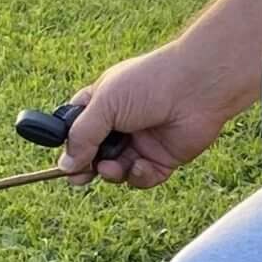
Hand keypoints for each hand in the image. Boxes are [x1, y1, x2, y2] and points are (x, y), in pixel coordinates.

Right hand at [59, 43, 245, 188]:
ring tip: (111, 168)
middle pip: (94, 155)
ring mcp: (143, 141)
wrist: (198, 87)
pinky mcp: (164, 157)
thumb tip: (65, 165)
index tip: (63, 161)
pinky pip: (143, 178)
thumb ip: (81, 135)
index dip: (70, 145)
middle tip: (80, 177)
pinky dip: (138, 176)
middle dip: (86, 168)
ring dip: (111, 174)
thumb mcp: (105, 104)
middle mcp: (122, 123)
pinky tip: (141, 166)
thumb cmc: (150, 83)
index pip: (77, 128)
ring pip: (116, 170)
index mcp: (105, 103)